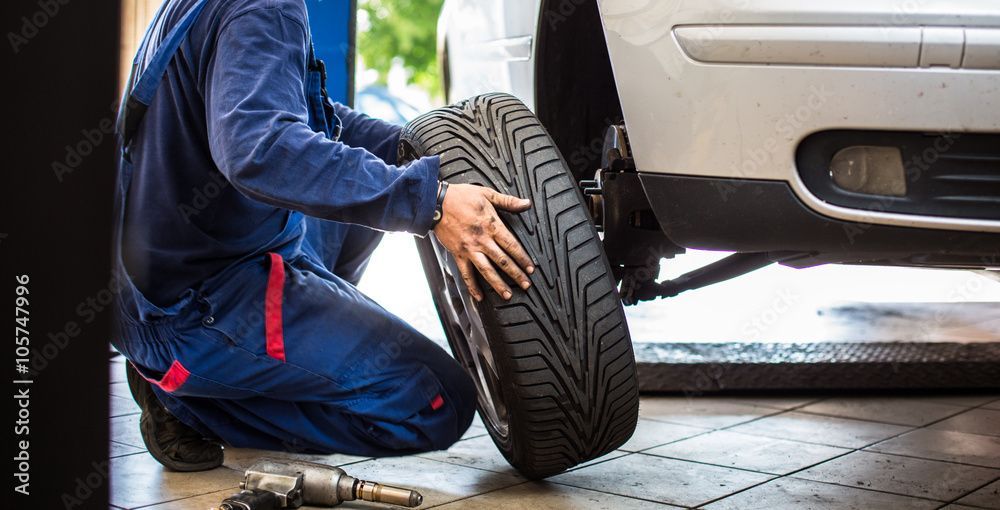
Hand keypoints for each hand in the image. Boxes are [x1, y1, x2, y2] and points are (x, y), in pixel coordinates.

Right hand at [432, 183, 533, 300]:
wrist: (435, 202)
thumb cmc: (460, 197)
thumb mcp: (487, 194)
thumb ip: (508, 201)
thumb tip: (526, 203)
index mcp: (491, 225)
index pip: (512, 245)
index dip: (523, 258)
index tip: (531, 268)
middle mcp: (482, 240)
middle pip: (503, 261)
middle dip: (516, 274)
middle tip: (526, 285)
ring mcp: (469, 249)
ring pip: (487, 271)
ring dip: (498, 284)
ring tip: (507, 295)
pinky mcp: (458, 254)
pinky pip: (466, 273)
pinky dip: (472, 286)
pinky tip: (479, 296)